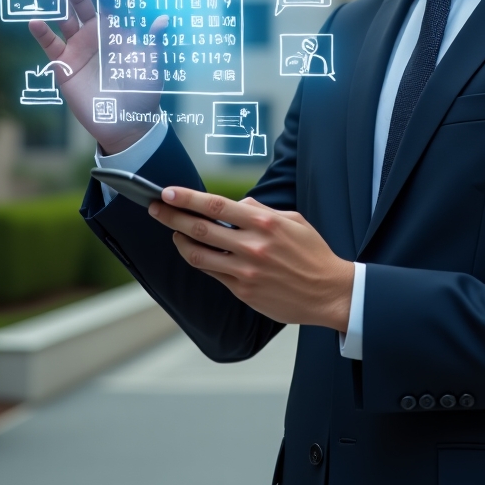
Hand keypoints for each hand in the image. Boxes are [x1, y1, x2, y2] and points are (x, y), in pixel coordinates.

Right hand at [27, 0, 167, 154]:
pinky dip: (42, 33)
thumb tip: (163, 20)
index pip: (106, 1)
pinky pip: (50, 45)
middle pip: (82, 5)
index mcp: (118, 30)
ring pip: (64, 19)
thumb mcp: (152, 66)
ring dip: (57, 2)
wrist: (126, 123)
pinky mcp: (64, 66)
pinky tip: (36, 21)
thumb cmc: (144, 92)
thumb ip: (154, 42)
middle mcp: (96, 34)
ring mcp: (79, 48)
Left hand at [148, 189, 353, 331]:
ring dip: (180, 242)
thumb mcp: (294, 221)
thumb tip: (239, 205)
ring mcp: (246, 271)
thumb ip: (263, 211)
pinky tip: (195, 253)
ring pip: (200, 255)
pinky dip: (200, 261)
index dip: (188, 198)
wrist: (329, 292)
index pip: (217, 206)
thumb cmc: (313, 253)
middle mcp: (252, 246)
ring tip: (172, 232)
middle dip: (172, 216)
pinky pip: (213, 273)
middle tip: (156, 208)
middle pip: (201, 229)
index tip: (168, 192)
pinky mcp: (244, 291)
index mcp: (265, 223)